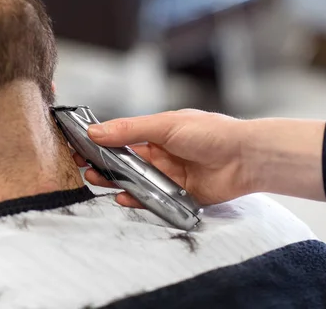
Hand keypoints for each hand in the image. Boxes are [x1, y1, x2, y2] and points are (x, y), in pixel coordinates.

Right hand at [74, 109, 257, 207]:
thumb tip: (96, 130)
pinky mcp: (178, 195)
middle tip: (82, 167)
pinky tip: (122, 198)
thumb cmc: (212, 133)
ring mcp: (169, 176)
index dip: (101, 142)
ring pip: (135, 181)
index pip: (121, 138)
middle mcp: (161, 155)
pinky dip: (136, 200)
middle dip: (103, 164)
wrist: (246, 157)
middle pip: (125, 162)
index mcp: (157, 133)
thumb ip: (130, 129)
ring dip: (115, 181)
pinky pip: (152, 200)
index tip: (79, 145)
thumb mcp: (166, 124)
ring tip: (96, 180)